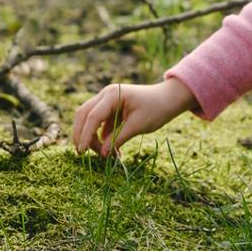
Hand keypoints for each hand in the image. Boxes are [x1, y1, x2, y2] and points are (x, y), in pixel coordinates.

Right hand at [71, 79, 197, 156]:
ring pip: (89, 119)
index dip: (85, 135)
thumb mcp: (137, 126)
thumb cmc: (157, 109)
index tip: (82, 152)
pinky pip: (100, 124)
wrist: (170, 99)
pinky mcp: (111, 109)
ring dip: (92, 137)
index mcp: (112, 95)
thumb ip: (117, 139)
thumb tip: (102, 154)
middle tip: (83, 154)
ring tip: (105, 155)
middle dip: (81, 134)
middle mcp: (106, 95)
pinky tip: (112, 151)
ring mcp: (107, 101)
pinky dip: (102, 137)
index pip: (92, 117)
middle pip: (83, 115)